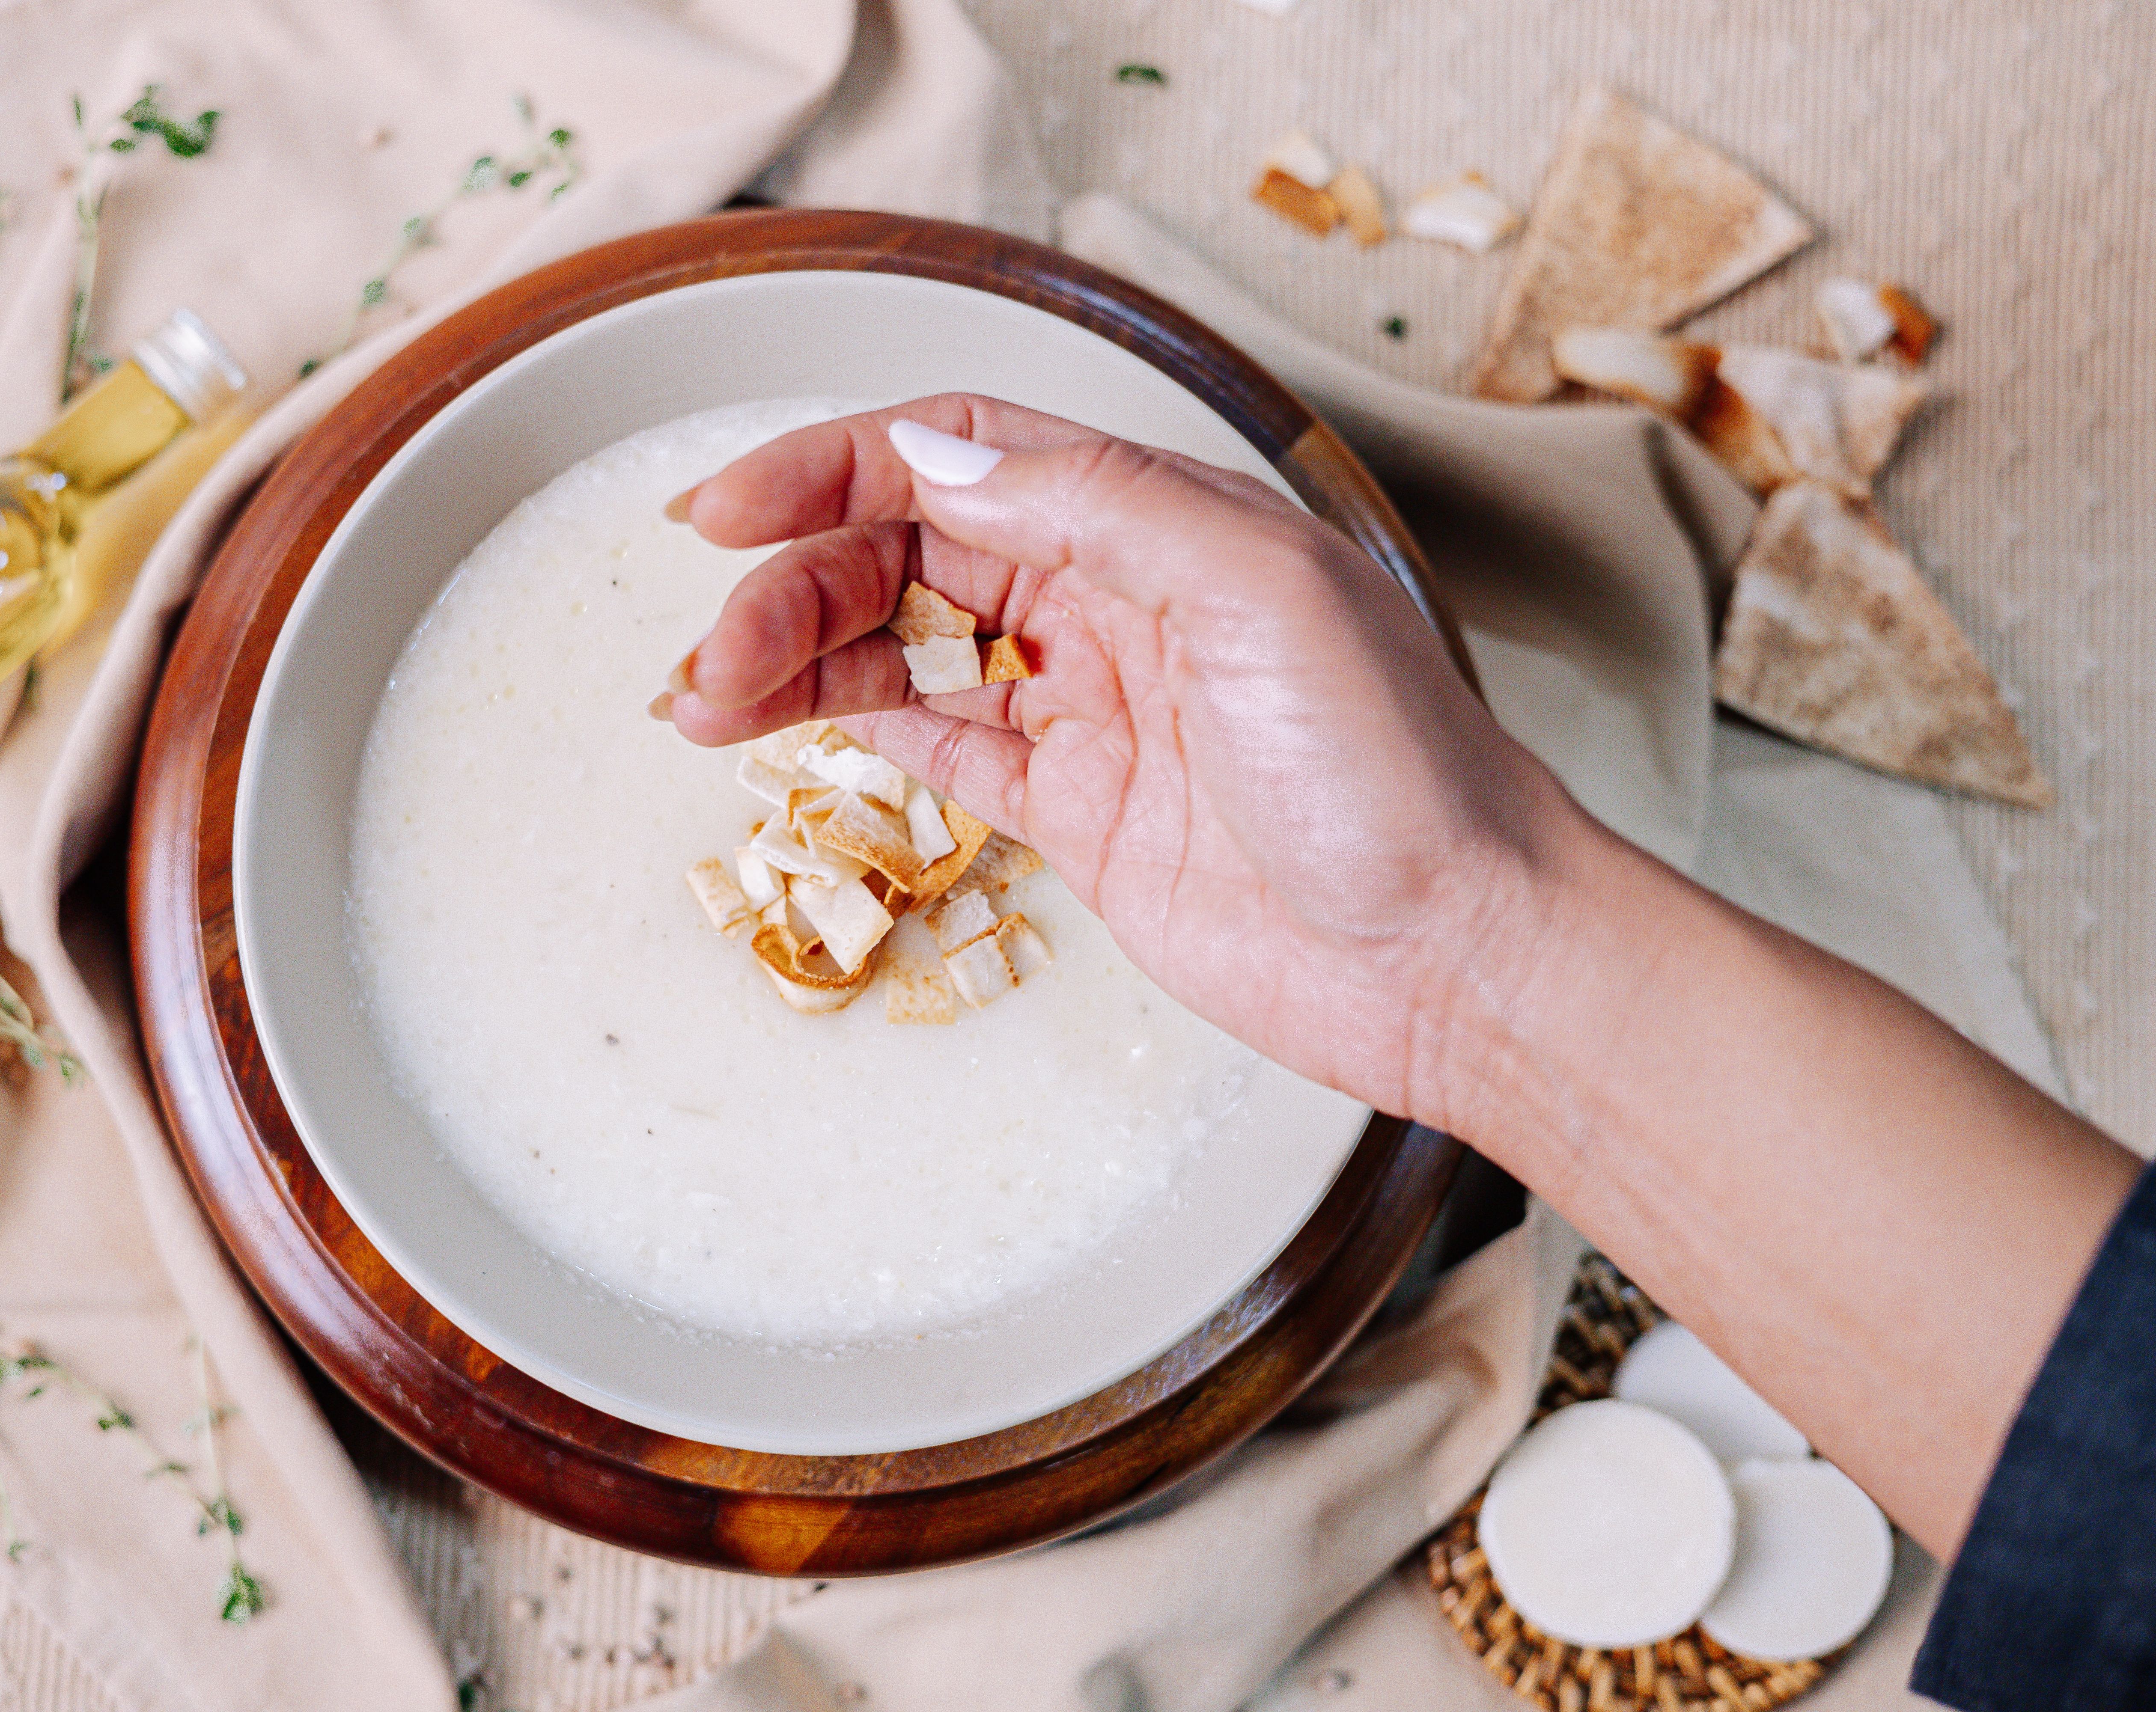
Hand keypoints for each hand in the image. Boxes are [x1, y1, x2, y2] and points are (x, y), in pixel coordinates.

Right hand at [663, 395, 1578, 1125]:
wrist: (1452, 952)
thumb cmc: (1395, 769)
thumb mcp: (1259, 590)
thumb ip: (1098, 509)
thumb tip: (934, 459)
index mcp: (1158, 523)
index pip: (959, 457)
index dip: (834, 466)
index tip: (731, 509)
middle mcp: (1116, 601)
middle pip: (911, 552)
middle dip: (794, 584)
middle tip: (714, 651)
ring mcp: (1091, 707)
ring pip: (906, 650)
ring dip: (799, 659)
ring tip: (702, 699)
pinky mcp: (1081, 810)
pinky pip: (943, 744)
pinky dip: (857, 725)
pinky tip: (783, 725)